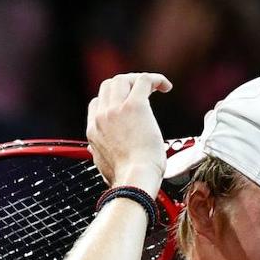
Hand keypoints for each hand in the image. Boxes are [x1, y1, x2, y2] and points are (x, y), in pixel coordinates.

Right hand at [86, 72, 172, 190]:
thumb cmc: (128, 178)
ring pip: (123, 79)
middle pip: (109, 85)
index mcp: (94, 130)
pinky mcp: (135, 106)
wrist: (134, 180)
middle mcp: (102, 117)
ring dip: (139, 80)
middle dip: (126, 84)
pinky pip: (144, 80)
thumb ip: (101, 154)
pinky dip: (156, 79)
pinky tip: (166, 86)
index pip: (98, 102)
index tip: (130, 104)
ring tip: (156, 88)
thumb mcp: (105, 167)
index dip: (114, 99)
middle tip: (145, 93)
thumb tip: (98, 150)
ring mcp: (116, 110)